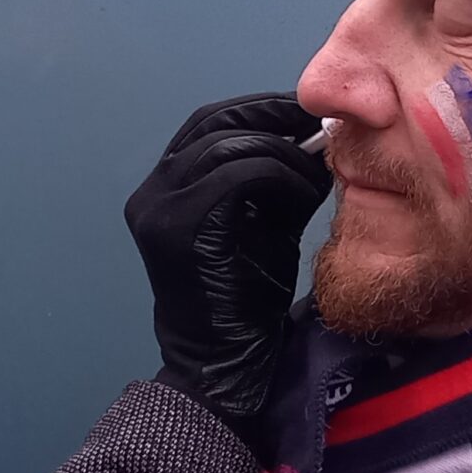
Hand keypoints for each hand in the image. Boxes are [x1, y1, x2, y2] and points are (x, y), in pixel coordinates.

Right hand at [124, 94, 331, 439]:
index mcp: (167, 187)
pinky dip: (278, 176)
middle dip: (271, 116)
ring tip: (316, 173)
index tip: (306, 112)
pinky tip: (304, 193)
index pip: (209, 124)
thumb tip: (316, 138)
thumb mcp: (266, 224)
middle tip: (318, 125)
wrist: (222, 364)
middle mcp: (153, 191)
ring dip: (282, 152)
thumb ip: (277, 180)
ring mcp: (159, 207)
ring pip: (227, 145)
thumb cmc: (247, 301)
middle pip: (213, 124)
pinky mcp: (178, 226)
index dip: (258, 108)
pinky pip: (236, 176)